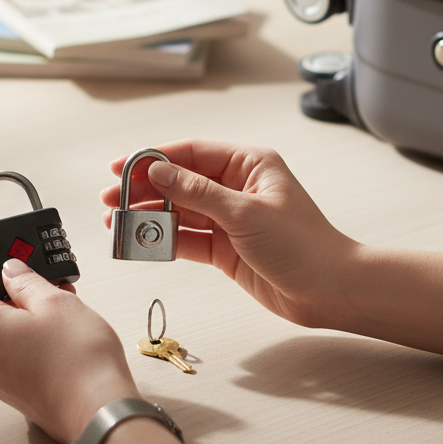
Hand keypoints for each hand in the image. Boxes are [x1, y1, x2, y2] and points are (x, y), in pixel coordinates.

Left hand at [0, 247, 138, 443]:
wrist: (100, 414)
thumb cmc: (81, 363)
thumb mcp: (55, 302)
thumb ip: (26, 281)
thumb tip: (12, 270)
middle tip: (22, 269)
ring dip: (12, 309)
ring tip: (47, 297)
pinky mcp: (13, 391)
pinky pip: (6, 352)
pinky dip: (19, 333)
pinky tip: (50, 326)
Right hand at [102, 139, 353, 326]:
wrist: (330, 291)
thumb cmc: (303, 245)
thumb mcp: (246, 213)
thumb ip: (198, 193)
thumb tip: (158, 173)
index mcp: (249, 164)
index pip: (192, 152)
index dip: (154, 158)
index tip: (122, 166)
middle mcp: (236, 187)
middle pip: (180, 181)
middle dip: (144, 189)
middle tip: (112, 198)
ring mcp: (229, 218)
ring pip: (179, 211)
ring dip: (150, 216)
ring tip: (119, 222)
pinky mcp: (225, 248)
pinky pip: (186, 238)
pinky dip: (164, 240)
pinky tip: (142, 241)